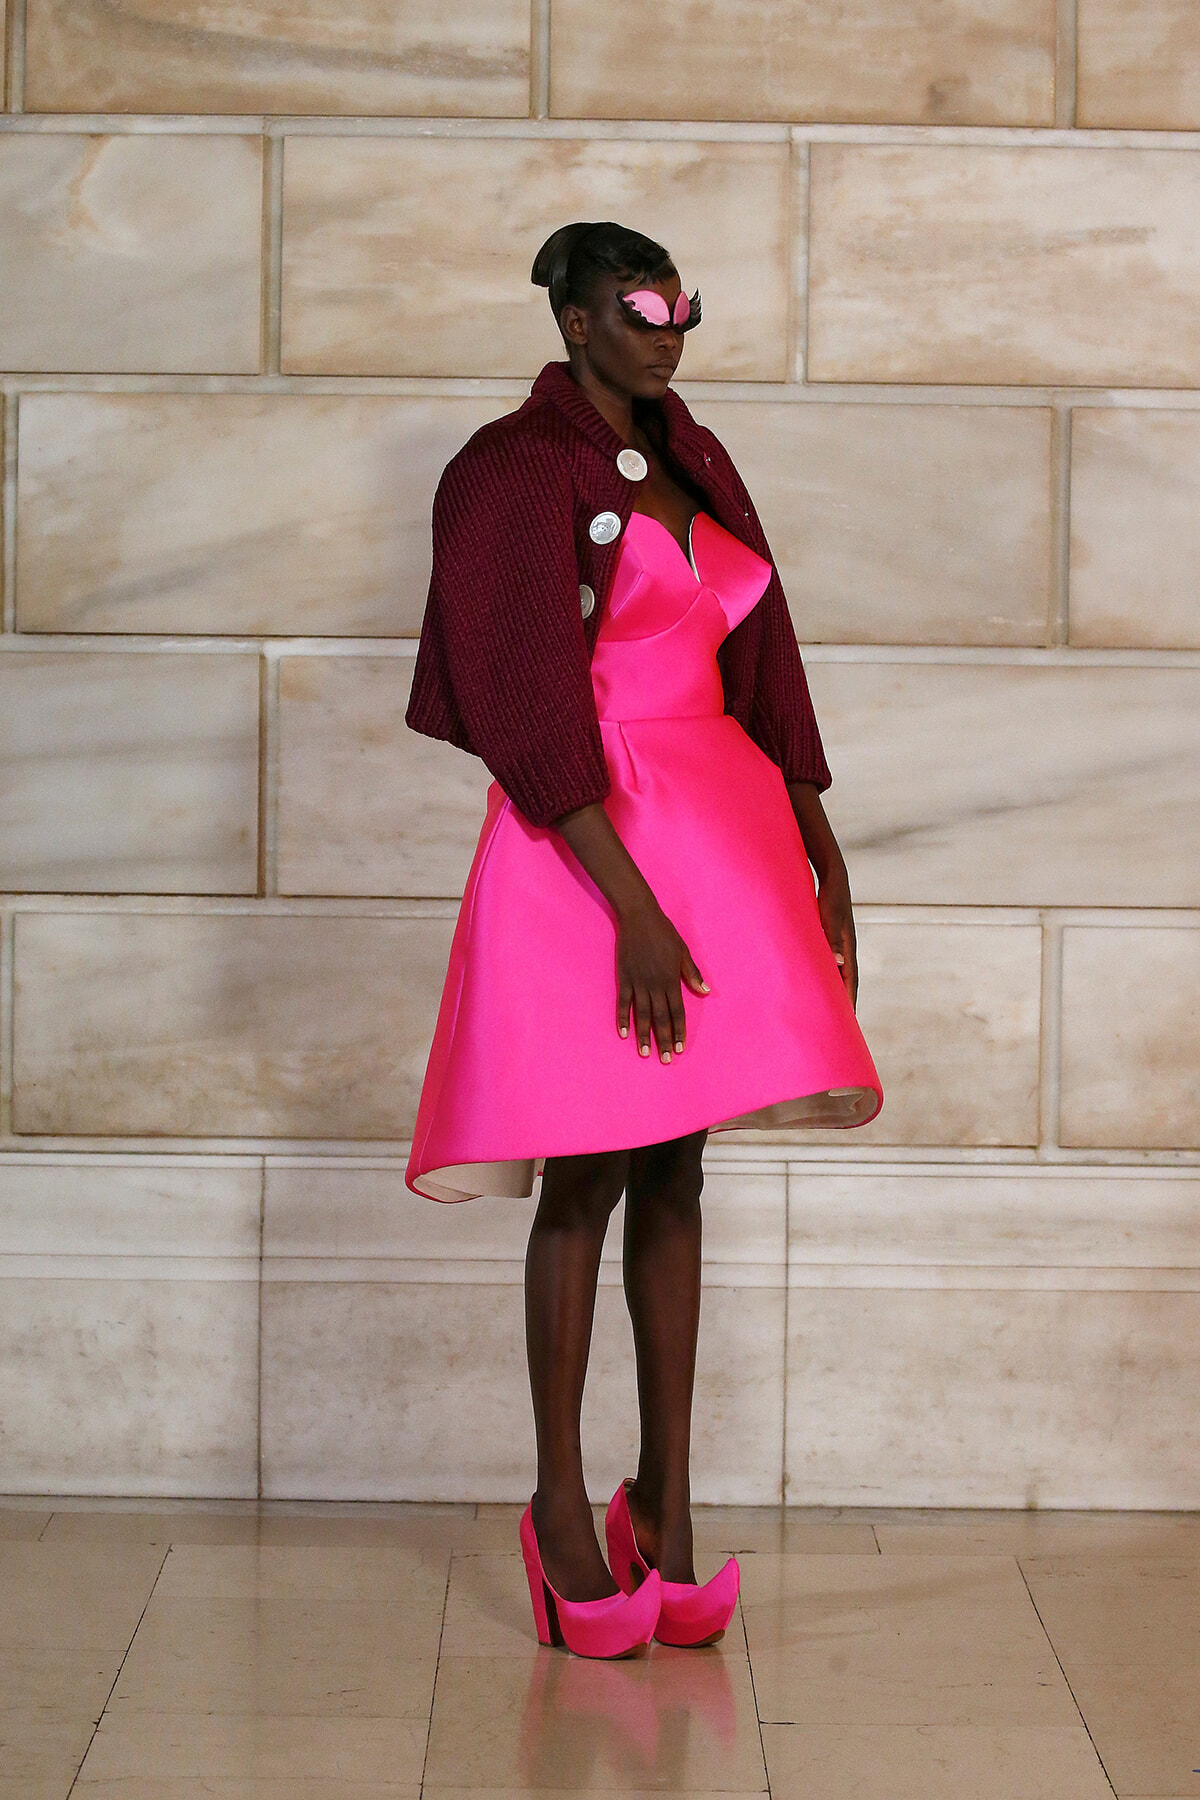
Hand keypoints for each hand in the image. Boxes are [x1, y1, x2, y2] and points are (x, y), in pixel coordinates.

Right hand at [616, 898, 708, 1061]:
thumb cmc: (664, 933)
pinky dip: (622, 1018)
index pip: (677, 1011)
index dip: (679, 1030)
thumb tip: (706, 991)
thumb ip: (692, 973)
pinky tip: (623, 1034)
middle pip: (660, 1018)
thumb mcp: (683, 952)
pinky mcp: (624, 978)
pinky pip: (623, 1003)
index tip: (681, 1048)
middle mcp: (655, 985)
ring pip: (641, 1014)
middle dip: (663, 1040)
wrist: (639, 918)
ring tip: (644, 1053)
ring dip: (643, 1035)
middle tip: (666, 1060)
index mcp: (672, 980)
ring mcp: (638, 982)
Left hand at [816, 864, 857, 1009]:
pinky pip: (829, 963)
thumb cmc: (831, 897)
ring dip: (834, 990)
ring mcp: (839, 944)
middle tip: (839, 1023)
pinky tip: (817, 981)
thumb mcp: (830, 917)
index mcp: (848, 948)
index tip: (847, 1021)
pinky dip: (826, 975)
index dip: (849, 1001)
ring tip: (828, 1008)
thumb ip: (832, 938)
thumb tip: (838, 961)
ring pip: (837, 972)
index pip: (850, 981)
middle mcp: (845, 949)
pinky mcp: (830, 938)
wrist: (834, 877)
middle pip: (845, 981)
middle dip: (843, 1001)